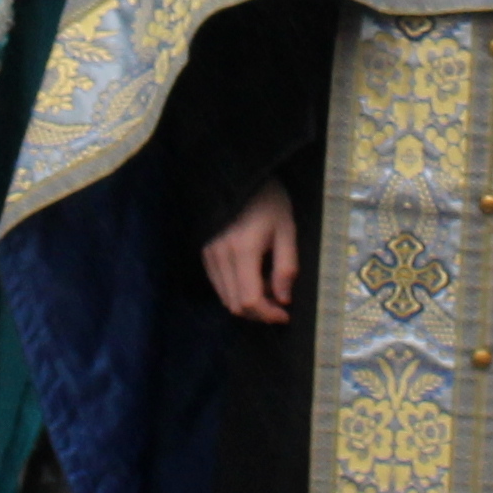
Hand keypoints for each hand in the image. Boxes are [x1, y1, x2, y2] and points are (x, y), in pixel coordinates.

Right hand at [202, 181, 302, 323]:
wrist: (239, 177)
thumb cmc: (268, 200)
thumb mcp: (286, 230)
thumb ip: (286, 267)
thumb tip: (283, 299)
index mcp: (243, 250)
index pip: (250, 300)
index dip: (268, 315)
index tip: (285, 314)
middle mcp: (220, 256)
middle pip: (235, 305)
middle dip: (260, 312)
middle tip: (280, 301)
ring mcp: (209, 255)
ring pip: (225, 298)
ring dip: (248, 303)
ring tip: (269, 286)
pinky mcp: (205, 253)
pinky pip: (219, 285)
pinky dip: (237, 291)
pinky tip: (253, 277)